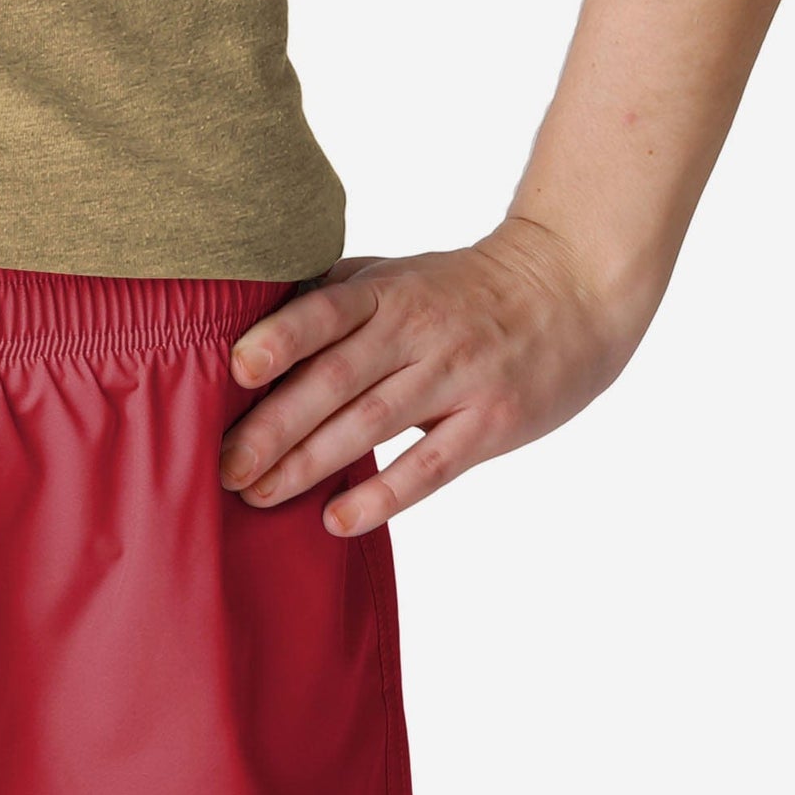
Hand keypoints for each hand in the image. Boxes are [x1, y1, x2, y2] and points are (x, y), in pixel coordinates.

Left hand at [217, 216, 656, 535]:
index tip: (236, 371)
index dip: (281, 339)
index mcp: (387, 291)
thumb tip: (241, 328)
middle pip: (335, 380)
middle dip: (273, 428)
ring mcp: (457, 377)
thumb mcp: (394, 274)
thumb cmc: (457, 289)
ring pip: (372, 425)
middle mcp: (419, 332)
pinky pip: (430, 465)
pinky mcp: (492, 422)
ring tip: (257, 496)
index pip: (326, 312)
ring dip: (309, 464)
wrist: (571, 287)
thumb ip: (328, 298)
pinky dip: (383, 496)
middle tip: (222, 467)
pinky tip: (337, 519)